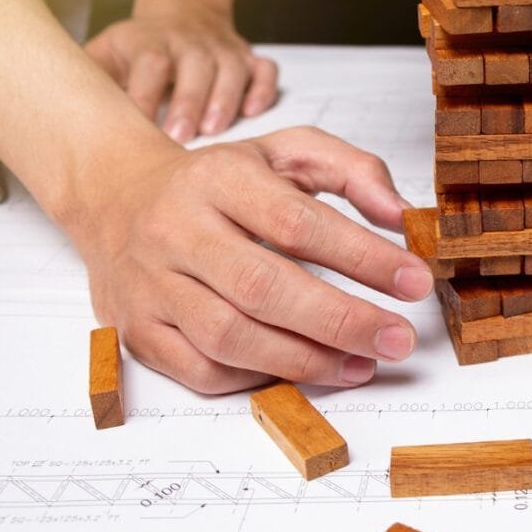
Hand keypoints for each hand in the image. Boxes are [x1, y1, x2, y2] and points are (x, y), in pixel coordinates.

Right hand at [71, 126, 433, 393]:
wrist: (116, 197)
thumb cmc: (219, 182)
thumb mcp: (286, 152)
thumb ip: (353, 170)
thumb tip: (401, 215)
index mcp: (219, 179)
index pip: (297, 221)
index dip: (362, 256)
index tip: (414, 280)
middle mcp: (178, 231)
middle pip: (263, 287)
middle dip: (342, 320)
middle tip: (398, 339)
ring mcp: (151, 284)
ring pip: (230, 336)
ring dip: (306, 359)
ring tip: (362, 364)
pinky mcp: (137, 330)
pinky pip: (201, 370)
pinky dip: (257, 379)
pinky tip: (303, 371)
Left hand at [85, 0, 278, 142]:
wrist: (182, 12)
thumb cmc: (139, 47)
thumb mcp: (104, 53)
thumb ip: (90, 81)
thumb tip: (64, 123)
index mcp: (150, 41)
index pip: (150, 62)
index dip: (145, 93)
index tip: (136, 126)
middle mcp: (189, 42)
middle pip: (193, 66)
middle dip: (188, 102)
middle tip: (179, 136)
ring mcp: (222, 49)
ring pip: (230, 69)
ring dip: (224, 99)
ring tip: (214, 130)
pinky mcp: (248, 57)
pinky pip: (264, 69)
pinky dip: (263, 88)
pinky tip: (253, 111)